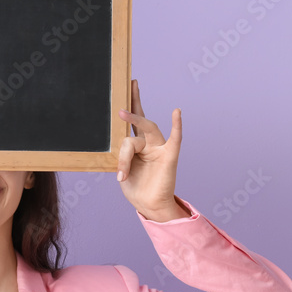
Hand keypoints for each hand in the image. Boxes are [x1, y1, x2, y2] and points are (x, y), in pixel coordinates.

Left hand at [116, 80, 186, 220]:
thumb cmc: (136, 188)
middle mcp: (149, 143)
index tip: (122, 88)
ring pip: (146, 129)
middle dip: (134, 102)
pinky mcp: (170, 156)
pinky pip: (175, 138)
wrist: (149, 205)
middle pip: (141, 119)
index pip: (130, 124)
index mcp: (136, 146)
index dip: (127, 107)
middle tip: (128, 86)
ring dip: (134, 119)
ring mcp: (159, 148)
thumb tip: (114, 144)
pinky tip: (176, 112)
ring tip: (121, 112)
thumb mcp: (121, 170)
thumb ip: (120, 155)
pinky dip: (177, 125)